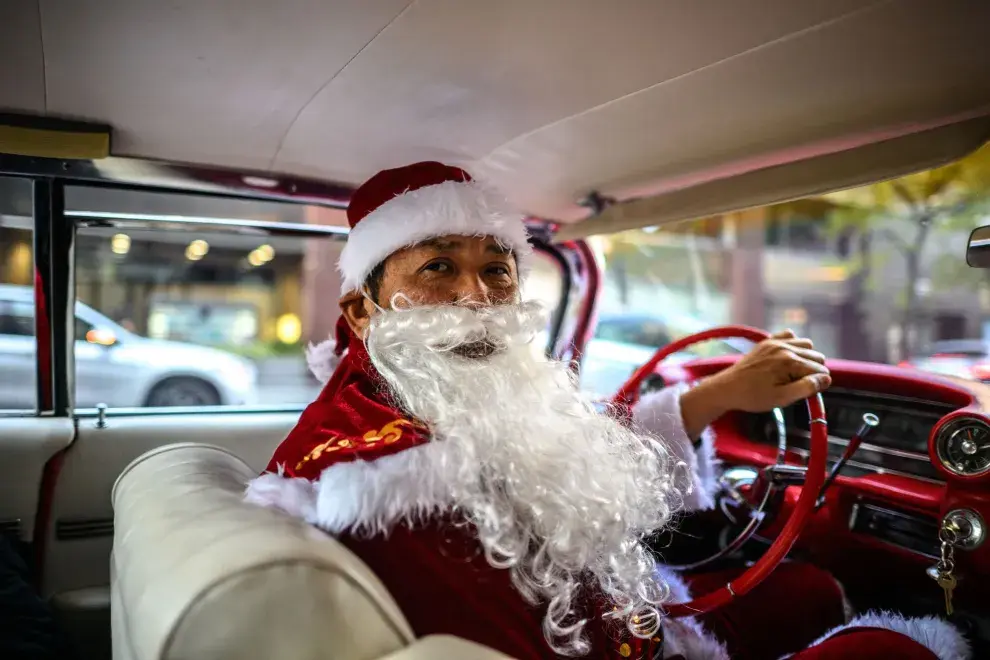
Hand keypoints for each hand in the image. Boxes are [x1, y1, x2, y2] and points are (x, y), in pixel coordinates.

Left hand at [679, 330, 830, 438]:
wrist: (727, 388)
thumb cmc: (753, 396)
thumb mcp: (782, 398)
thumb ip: (806, 388)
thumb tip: (826, 379)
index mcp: (790, 361)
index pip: (820, 370)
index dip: (817, 384)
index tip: (805, 392)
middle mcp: (784, 347)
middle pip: (816, 356)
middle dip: (813, 371)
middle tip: (797, 385)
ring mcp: (774, 342)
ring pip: (806, 344)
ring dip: (806, 357)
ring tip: (793, 373)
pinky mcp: (767, 341)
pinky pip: (790, 335)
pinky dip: (793, 345)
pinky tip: (786, 359)